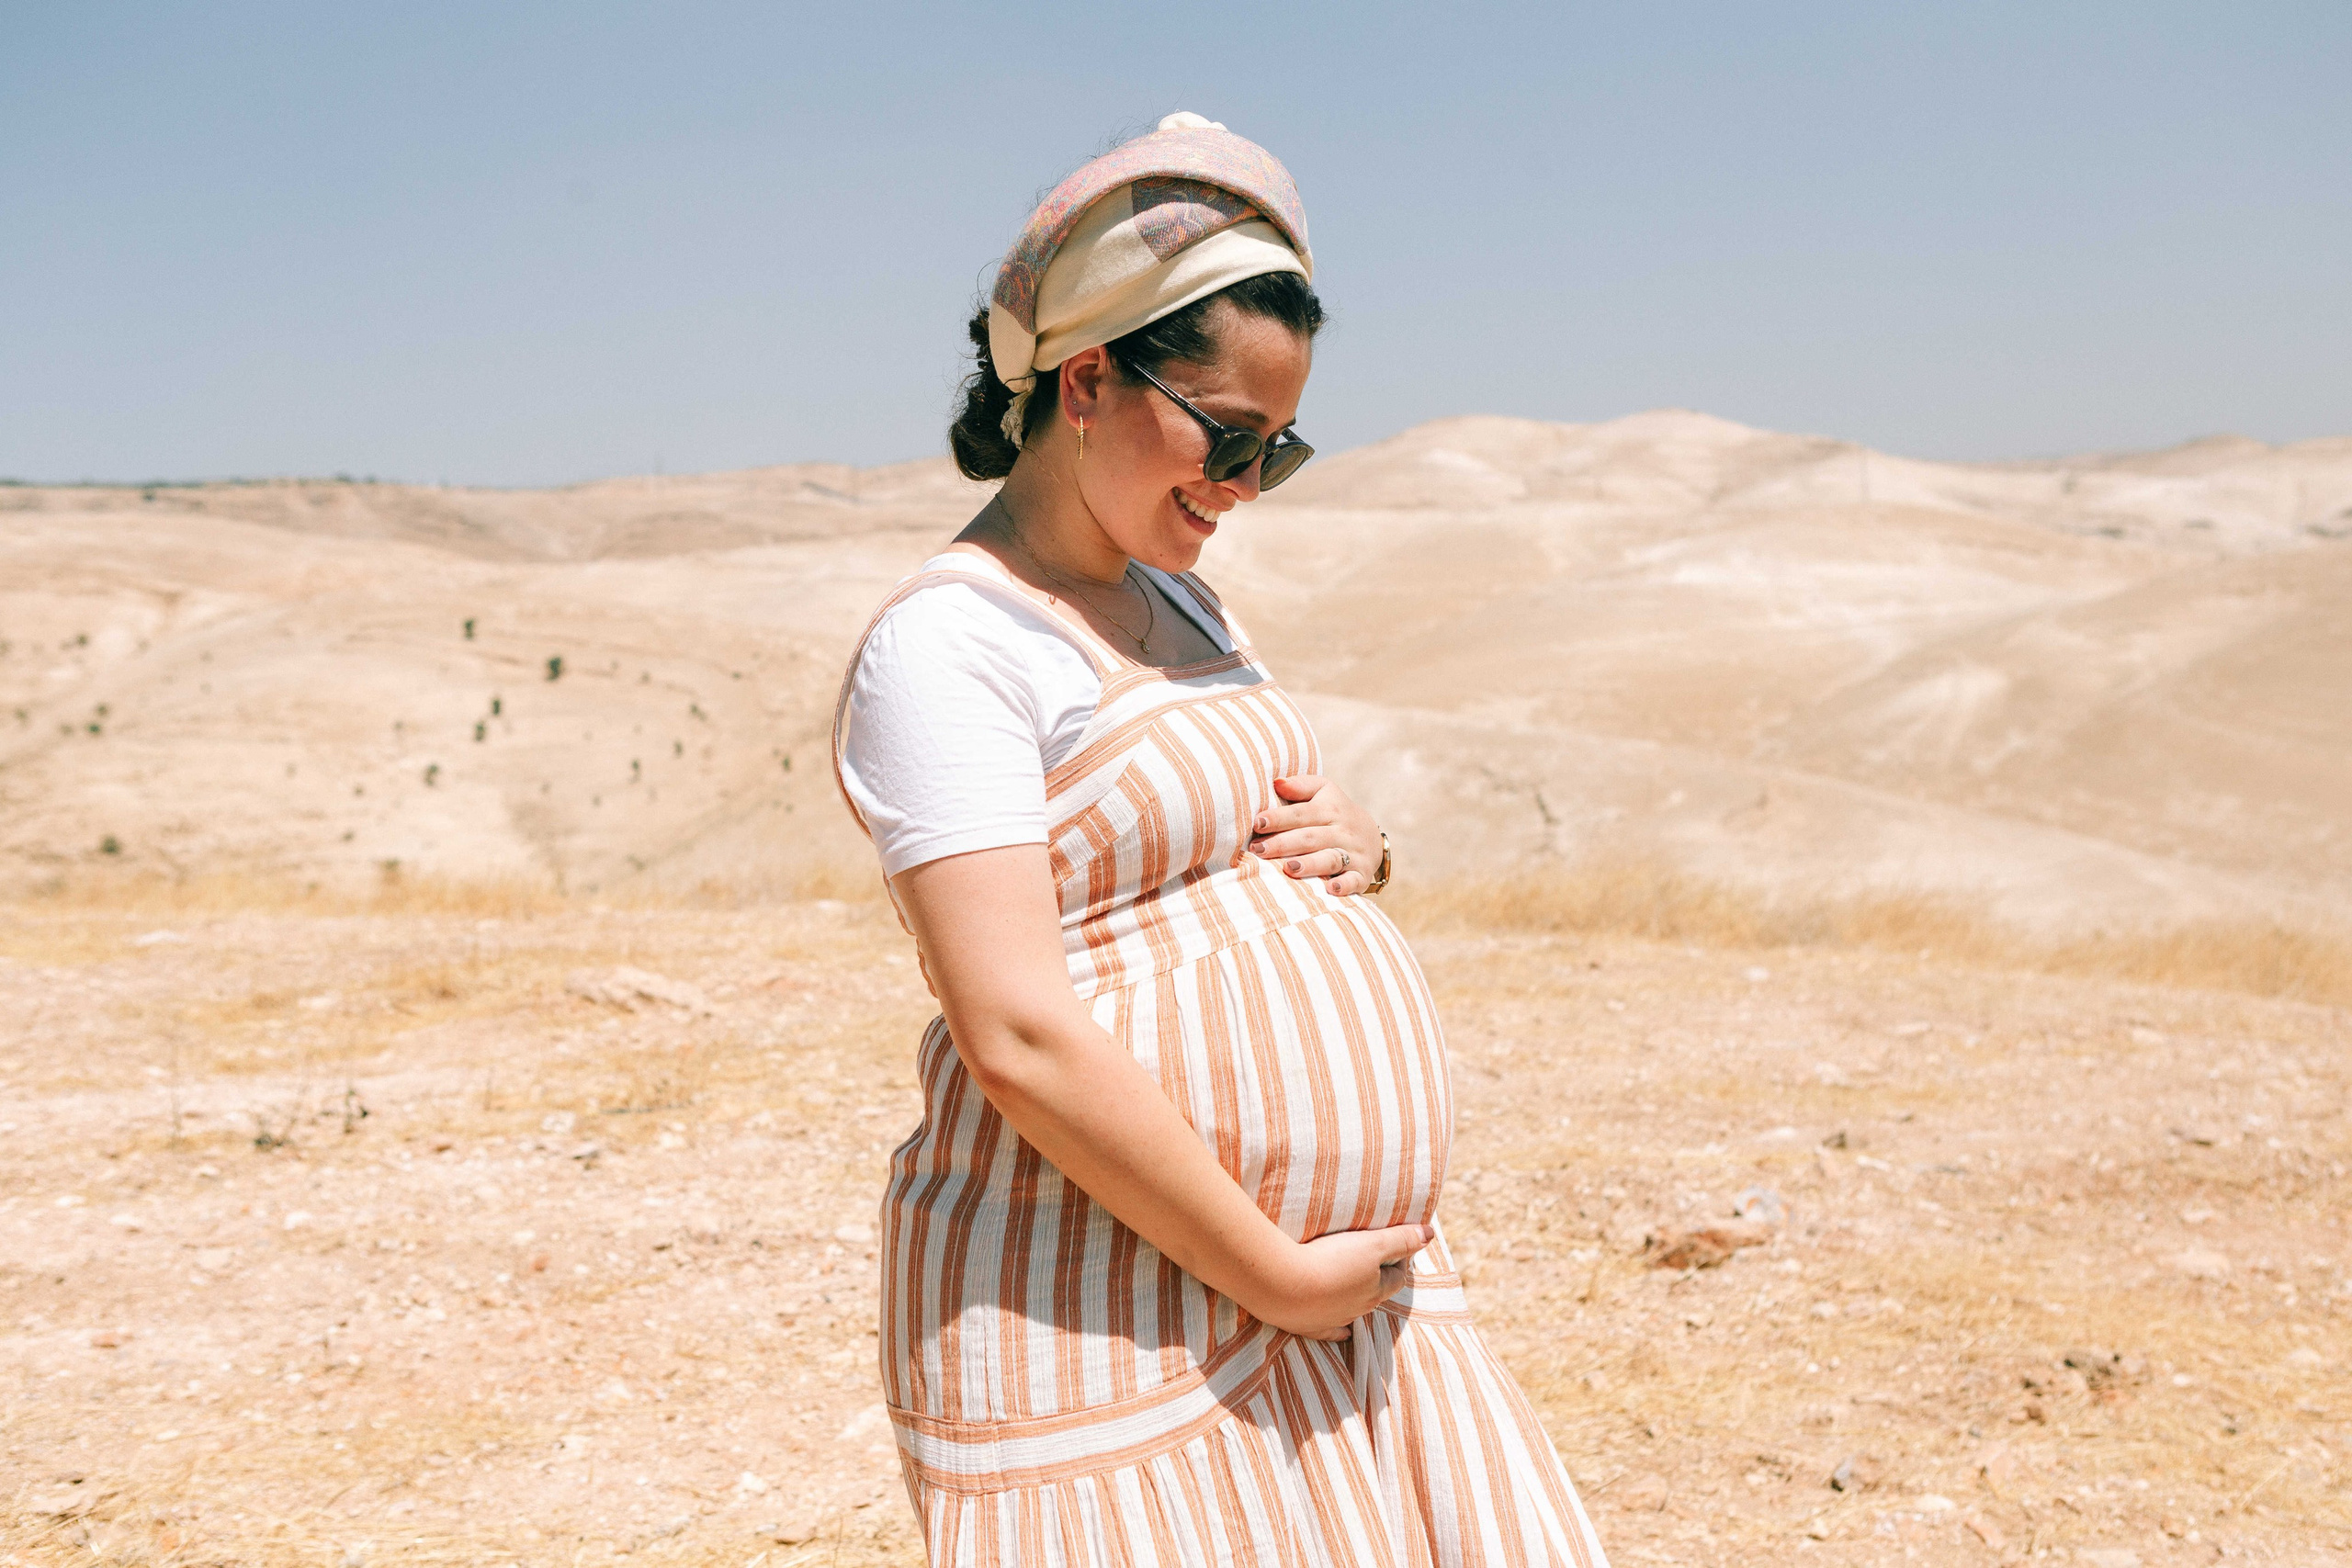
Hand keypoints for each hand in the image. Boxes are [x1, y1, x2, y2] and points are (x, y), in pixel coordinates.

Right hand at [1249, 1223, 1432, 1340]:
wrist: (1282, 1286)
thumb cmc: (1330, 1261)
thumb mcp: (1371, 1243)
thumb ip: (1401, 1239)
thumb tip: (1430, 1234)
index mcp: (1374, 1289)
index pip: (1396, 1276)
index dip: (1398, 1259)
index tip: (1394, 1244)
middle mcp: (1358, 1308)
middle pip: (1375, 1293)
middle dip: (1377, 1277)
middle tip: (1372, 1259)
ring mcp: (1333, 1319)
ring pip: (1353, 1310)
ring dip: (1355, 1297)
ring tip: (1351, 1282)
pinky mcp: (1308, 1326)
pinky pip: (1330, 1331)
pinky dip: (1338, 1330)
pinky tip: (1344, 1331)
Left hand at [1250, 774, 1381, 895]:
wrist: (1371, 836)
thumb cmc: (1335, 812)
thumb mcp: (1324, 791)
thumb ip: (1300, 786)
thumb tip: (1276, 783)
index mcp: (1330, 809)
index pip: (1302, 813)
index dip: (1279, 818)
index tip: (1257, 823)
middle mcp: (1343, 831)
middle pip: (1311, 838)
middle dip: (1284, 844)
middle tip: (1258, 849)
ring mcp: (1354, 854)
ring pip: (1330, 859)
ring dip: (1310, 864)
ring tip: (1288, 868)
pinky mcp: (1361, 875)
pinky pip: (1354, 881)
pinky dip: (1343, 886)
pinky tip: (1329, 889)